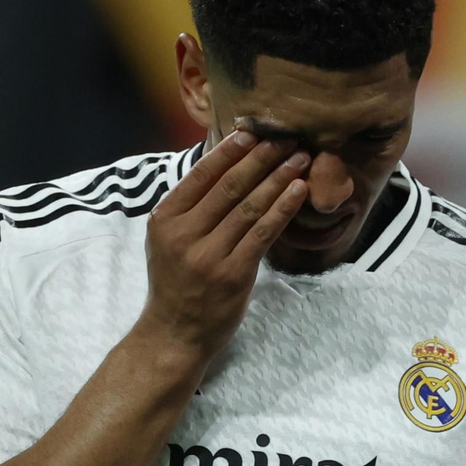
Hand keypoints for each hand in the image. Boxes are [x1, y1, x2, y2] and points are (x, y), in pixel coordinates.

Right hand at [134, 130, 307, 363]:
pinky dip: (282, 208)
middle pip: (228, 186)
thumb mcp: (168, 239)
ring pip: (249, 206)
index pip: (200, 175)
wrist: (175, 331)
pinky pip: (263, 233)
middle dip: (261, 158)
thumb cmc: (176, 282)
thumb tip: (225, 164)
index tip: (254, 133)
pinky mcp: (233, 273)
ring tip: (300, 158)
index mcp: (165, 219)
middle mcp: (183, 234)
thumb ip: (190, 207)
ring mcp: (208, 255)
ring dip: (278, 178)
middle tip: (287, 138)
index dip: (229, 151)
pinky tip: (298, 190)